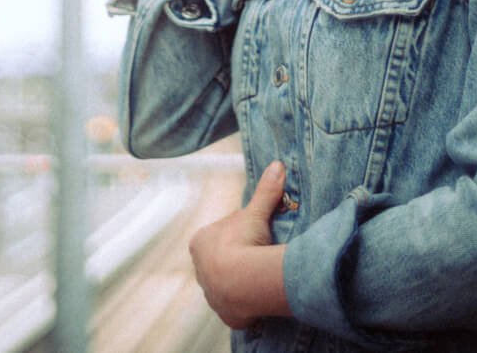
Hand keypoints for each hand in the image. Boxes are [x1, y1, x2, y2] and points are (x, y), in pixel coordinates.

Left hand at [188, 161, 291, 329]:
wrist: (243, 281)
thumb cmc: (243, 241)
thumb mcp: (255, 213)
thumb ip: (265, 191)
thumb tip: (277, 164)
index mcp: (200, 242)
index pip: (222, 235)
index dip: (240, 234)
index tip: (256, 235)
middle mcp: (199, 268)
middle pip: (223, 260)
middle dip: (238, 259)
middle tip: (260, 256)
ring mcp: (210, 292)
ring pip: (227, 284)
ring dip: (242, 282)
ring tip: (261, 279)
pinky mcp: (224, 312)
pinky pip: (236, 306)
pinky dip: (246, 304)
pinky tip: (259, 300)